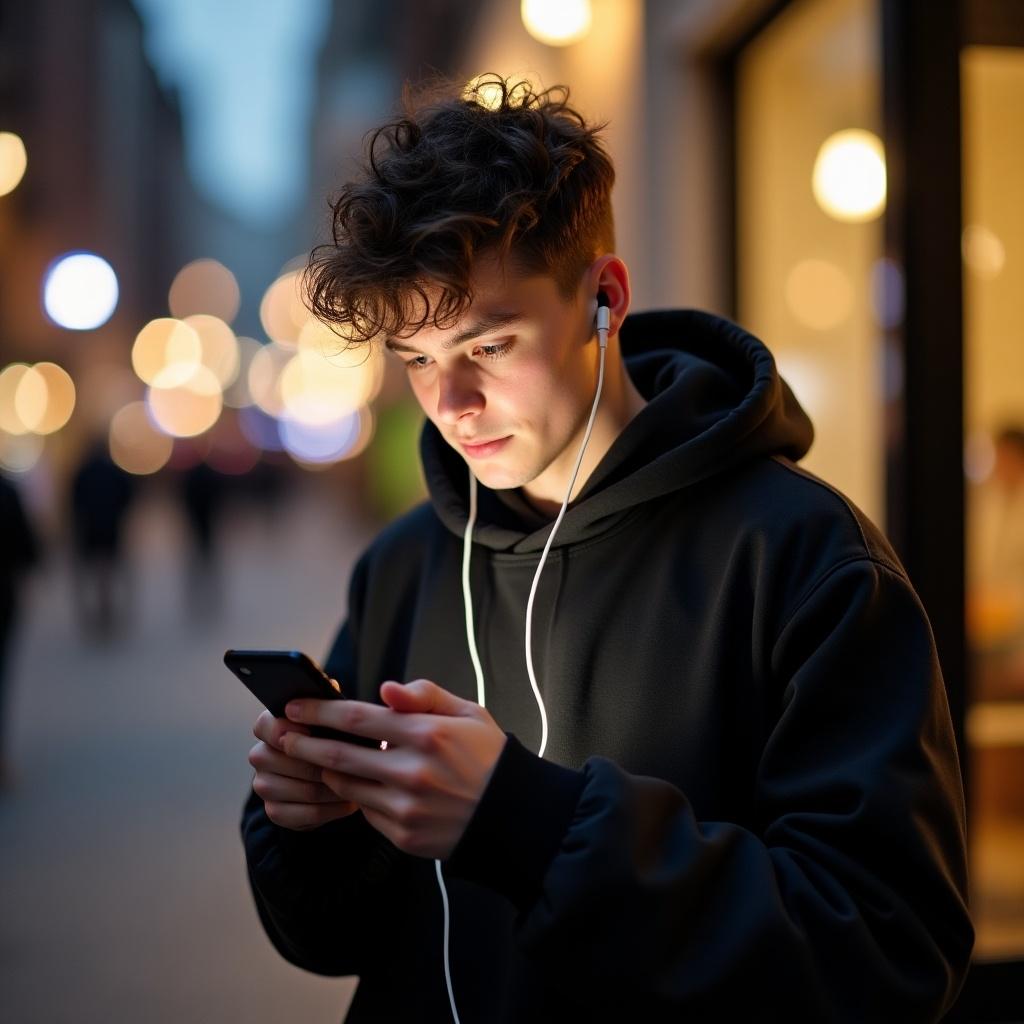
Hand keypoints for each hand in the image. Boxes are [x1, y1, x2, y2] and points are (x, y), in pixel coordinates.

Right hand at [249, 709, 359, 830]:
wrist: (330, 777)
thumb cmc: (334, 738)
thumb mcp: (332, 719)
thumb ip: (328, 702)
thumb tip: (333, 686)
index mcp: (269, 727)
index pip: (264, 725)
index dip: (287, 728)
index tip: (311, 730)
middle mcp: (260, 755)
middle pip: (286, 759)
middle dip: (323, 761)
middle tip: (352, 761)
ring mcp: (264, 785)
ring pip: (301, 788)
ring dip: (332, 787)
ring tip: (358, 783)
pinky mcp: (276, 812)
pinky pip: (305, 813)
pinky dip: (331, 809)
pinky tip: (349, 802)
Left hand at [280, 679, 506, 858]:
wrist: (513, 816)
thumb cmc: (488, 756)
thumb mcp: (468, 712)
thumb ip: (425, 696)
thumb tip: (384, 689)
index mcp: (427, 734)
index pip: (357, 719)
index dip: (319, 712)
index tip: (294, 706)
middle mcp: (412, 771)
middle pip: (338, 755)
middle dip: (303, 744)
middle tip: (282, 736)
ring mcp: (406, 807)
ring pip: (346, 787)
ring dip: (327, 771)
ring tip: (318, 759)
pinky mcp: (403, 835)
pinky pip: (365, 812)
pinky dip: (358, 796)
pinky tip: (361, 786)